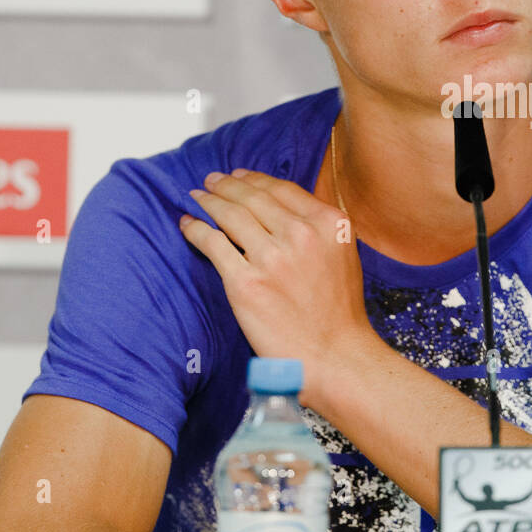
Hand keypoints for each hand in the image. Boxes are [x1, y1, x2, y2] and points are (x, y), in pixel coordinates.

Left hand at [178, 168, 377, 407]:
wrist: (336, 355)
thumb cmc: (339, 312)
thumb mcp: (343, 254)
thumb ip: (318, 229)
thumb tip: (282, 211)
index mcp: (328, 223)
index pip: (282, 189)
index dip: (255, 179)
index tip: (239, 175)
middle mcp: (301, 234)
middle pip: (253, 197)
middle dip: (227, 185)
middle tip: (212, 180)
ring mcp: (272, 258)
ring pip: (230, 215)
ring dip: (209, 201)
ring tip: (198, 197)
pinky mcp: (245, 283)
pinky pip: (213, 244)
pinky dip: (196, 229)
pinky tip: (188, 224)